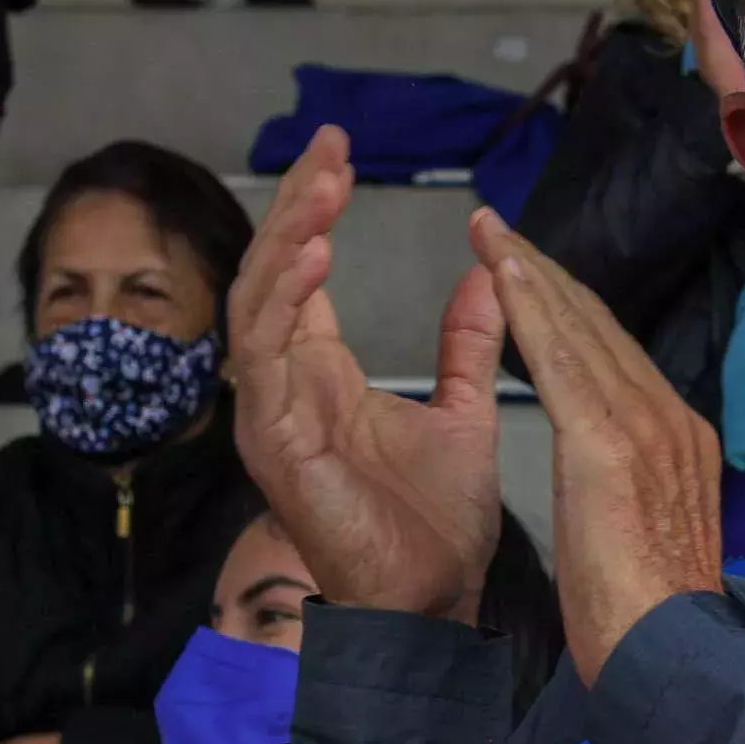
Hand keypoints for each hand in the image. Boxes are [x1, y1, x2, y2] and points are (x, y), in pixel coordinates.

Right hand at [229, 126, 506, 623]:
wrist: (436, 597)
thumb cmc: (438, 519)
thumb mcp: (466, 407)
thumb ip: (469, 341)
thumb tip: (488, 269)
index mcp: (323, 374)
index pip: (302, 274)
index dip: (314, 210)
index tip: (339, 149)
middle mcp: (287, 387)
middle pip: (270, 276)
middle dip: (295, 207)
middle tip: (328, 147)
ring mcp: (274, 414)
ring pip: (255, 307)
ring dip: (284, 243)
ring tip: (322, 189)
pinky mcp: (275, 444)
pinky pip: (264, 362)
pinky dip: (283, 306)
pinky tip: (312, 260)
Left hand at [468, 208, 722, 683]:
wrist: (674, 648)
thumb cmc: (653, 614)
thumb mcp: (654, 531)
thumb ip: (641, 486)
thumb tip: (626, 472)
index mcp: (679, 438)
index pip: (616, 355)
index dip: (571, 308)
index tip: (534, 272)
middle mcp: (667, 417)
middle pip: (599, 326)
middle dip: (547, 273)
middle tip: (501, 229)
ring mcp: (643, 425)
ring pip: (579, 328)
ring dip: (531, 272)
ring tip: (490, 233)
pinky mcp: (607, 442)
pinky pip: (561, 359)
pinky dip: (531, 307)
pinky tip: (503, 271)